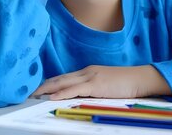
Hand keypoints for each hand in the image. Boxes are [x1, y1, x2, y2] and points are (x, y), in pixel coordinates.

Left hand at [32, 65, 171, 99]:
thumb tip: (80, 98)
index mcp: (88, 72)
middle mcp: (86, 72)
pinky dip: (61, 93)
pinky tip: (52, 97)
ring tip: (35, 95)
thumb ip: (93, 89)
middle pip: (60, 78)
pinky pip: (74, 89)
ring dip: (48, 89)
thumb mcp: (106, 86)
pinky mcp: (95, 84)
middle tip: (30, 92)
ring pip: (64, 82)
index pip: (64, 77)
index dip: (50, 83)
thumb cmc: (127, 84)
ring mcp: (90, 77)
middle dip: (44, 85)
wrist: (141, 78)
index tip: (39, 88)